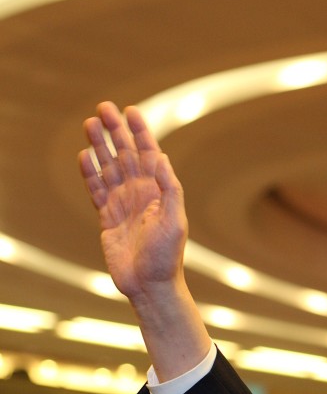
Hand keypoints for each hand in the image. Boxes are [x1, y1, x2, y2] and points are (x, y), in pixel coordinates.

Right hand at [78, 101, 210, 380]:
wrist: (150, 286)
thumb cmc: (167, 257)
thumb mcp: (175, 222)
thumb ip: (169, 190)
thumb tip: (161, 158)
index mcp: (159, 192)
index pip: (149, 154)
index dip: (140, 132)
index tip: (130, 111)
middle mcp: (141, 194)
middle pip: (126, 155)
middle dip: (115, 132)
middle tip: (103, 108)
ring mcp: (123, 205)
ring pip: (109, 168)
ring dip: (100, 146)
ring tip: (90, 124)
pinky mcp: (107, 218)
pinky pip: (96, 190)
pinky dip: (90, 173)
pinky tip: (84, 156)